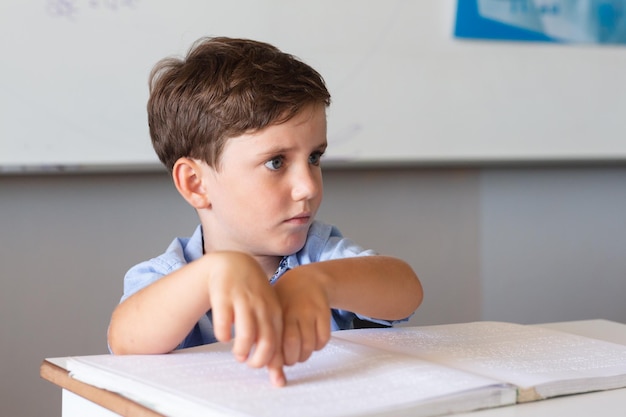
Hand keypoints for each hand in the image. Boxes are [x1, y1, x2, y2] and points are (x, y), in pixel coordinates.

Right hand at [205, 251, 285, 385]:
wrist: (233, 263)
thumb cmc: (252, 295)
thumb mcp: (266, 312)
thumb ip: (272, 340)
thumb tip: (278, 375)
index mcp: (275, 312)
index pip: (281, 344)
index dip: (275, 364)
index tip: (272, 378)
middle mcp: (261, 307)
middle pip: (266, 343)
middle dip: (258, 361)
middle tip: (249, 363)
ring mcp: (243, 301)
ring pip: (247, 335)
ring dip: (241, 350)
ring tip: (238, 354)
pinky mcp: (223, 297)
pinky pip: (224, 323)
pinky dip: (223, 335)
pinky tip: (224, 336)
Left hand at [273, 267, 331, 365]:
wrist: (308, 280)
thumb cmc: (285, 300)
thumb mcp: (272, 311)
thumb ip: (266, 334)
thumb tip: (263, 363)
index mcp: (275, 311)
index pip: (274, 342)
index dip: (274, 357)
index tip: (273, 363)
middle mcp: (293, 310)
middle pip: (292, 345)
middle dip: (290, 359)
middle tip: (288, 359)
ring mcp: (310, 312)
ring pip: (309, 345)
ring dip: (304, 355)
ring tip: (299, 352)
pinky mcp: (324, 313)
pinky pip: (323, 339)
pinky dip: (317, 347)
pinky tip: (311, 342)